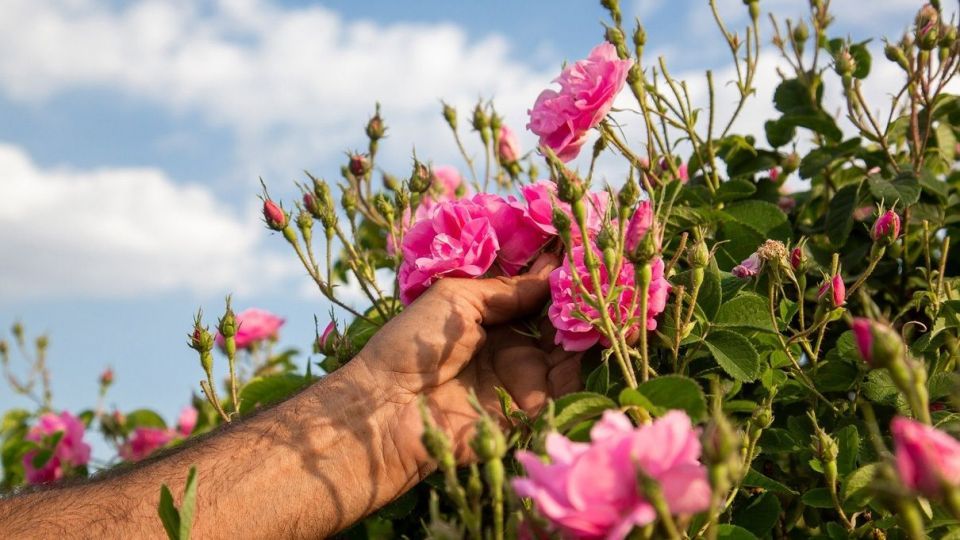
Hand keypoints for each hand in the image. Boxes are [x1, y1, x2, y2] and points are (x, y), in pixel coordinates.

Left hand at [354, 253, 582, 469]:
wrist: (384, 410)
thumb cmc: (410, 345)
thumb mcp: (456, 299)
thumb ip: (506, 289)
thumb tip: (552, 270)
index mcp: (490, 318)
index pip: (536, 296)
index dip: (558, 279)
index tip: (584, 255)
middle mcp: (511, 348)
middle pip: (557, 323)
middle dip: (580, 302)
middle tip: (604, 279)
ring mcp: (522, 380)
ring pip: (568, 353)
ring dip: (588, 329)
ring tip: (607, 303)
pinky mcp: (529, 413)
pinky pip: (565, 391)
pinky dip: (585, 366)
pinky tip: (599, 337)